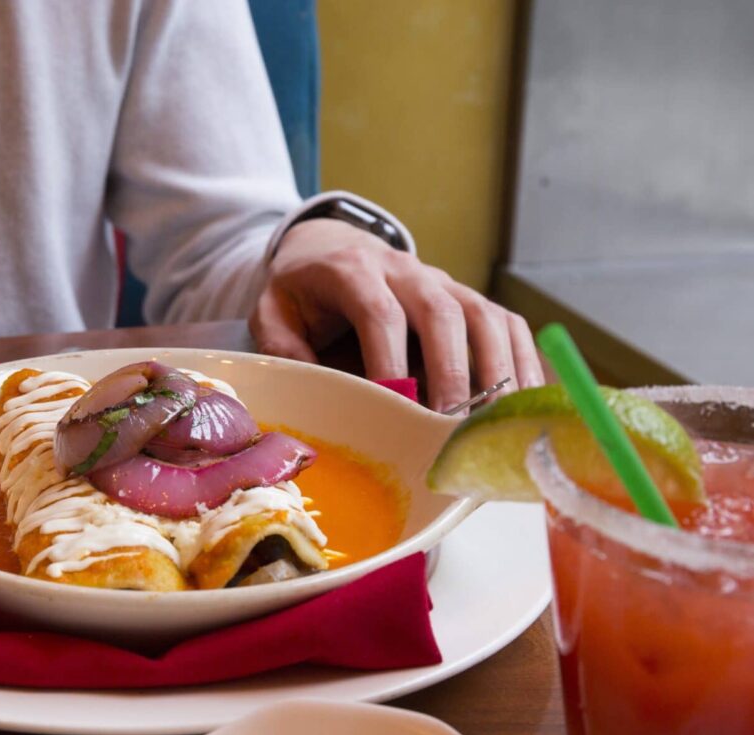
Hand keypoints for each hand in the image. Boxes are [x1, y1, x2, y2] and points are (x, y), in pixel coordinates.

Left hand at [249, 218, 544, 412]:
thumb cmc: (302, 292)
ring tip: (497, 421)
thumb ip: (282, 345)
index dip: (390, 359)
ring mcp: (443, 282)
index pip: (380, 312)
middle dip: (451, 371)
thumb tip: (309, 384)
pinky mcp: (467, 298)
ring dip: (496, 368)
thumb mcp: (273, 311)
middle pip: (441, 313)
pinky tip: (523, 402)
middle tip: (452, 424)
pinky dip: (520, 360)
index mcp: (353, 271)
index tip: (396, 406)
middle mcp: (406, 271)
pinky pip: (505, 323)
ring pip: (483, 316)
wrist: (330, 248)